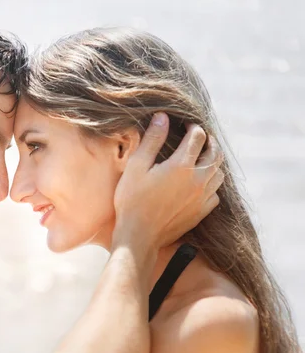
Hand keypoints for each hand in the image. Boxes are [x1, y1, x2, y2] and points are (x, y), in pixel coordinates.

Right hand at [113, 113, 222, 251]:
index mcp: (181, 165)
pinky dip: (212, 184)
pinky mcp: (201, 212)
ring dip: (214, 162)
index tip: (186, 126)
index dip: (193, 128)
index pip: (197, 137)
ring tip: (204, 158)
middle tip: (201, 138)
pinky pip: (216, 193)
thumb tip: (163, 117)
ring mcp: (202, 197)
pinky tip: (201, 184)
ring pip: (219, 173)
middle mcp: (198, 179)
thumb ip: (152, 140)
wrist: (139, 235)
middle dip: (210, 142)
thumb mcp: (136, 166)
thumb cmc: (132, 200)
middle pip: (215, 153)